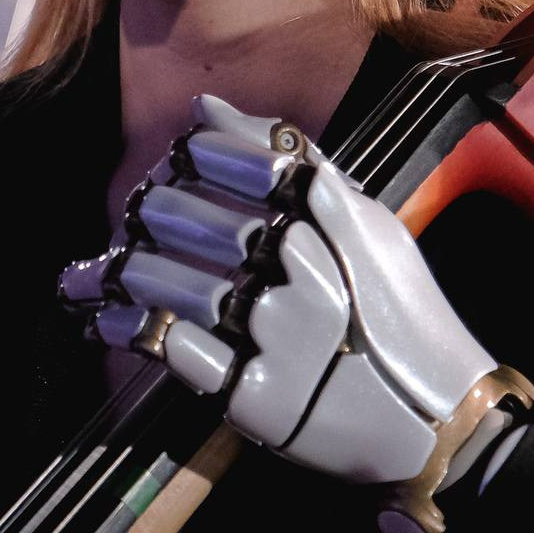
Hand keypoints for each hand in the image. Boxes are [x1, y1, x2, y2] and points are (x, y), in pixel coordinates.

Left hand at [61, 94, 533, 532]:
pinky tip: (110, 322)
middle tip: (130, 219)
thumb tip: (206, 107)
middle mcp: (309, 275)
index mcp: (337, 224)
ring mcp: (283, 340)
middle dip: (148, 214)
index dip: (197, 156)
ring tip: (93, 277)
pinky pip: (175, 352)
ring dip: (121, 274)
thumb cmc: (398, 318)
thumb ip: (293, 164)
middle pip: (194, 220)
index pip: (244, 162)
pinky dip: (131, 330)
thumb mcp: (368, 228)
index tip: (175, 164)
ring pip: (172, 284)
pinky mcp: (261, 403)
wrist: (441, 425)